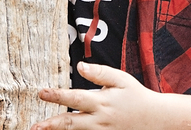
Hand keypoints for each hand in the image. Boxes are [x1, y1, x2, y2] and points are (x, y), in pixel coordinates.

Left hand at [31, 61, 158, 129]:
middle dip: (51, 125)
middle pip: (70, 123)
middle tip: (35, 126)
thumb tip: (79, 66)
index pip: (74, 98)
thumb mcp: (121, 79)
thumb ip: (100, 73)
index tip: (41, 93)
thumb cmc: (136, 95)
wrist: (154, 119)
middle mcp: (99, 120)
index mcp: (102, 102)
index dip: (56, 96)